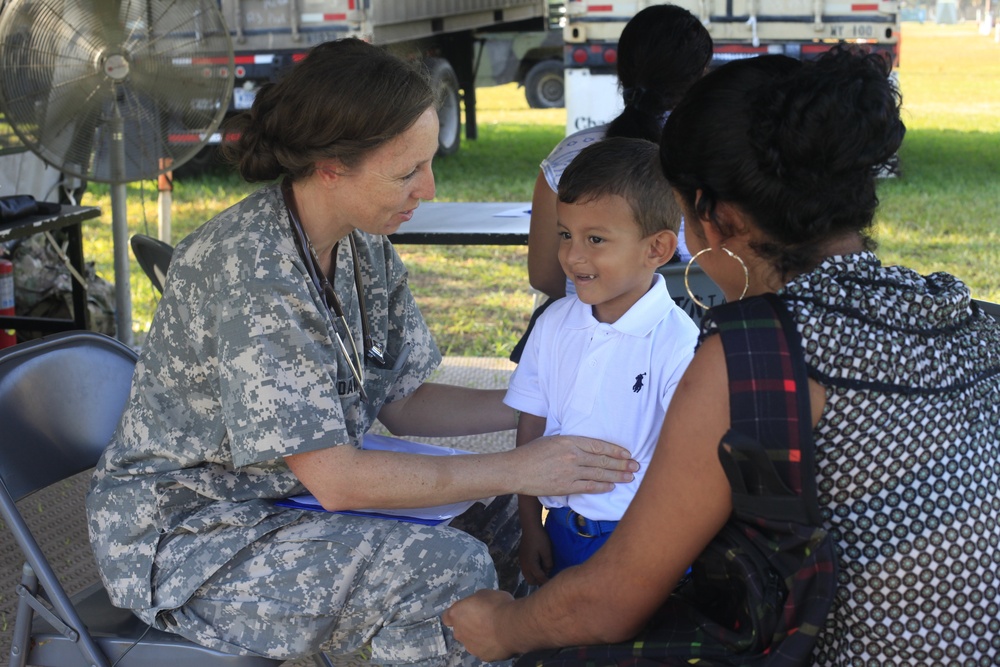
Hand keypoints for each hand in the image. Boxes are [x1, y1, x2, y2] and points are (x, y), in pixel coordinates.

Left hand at [442, 589, 515, 661]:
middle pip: (460, 630)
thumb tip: (476, 607)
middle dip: (468, 626)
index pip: (447, 617)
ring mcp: (470, 647)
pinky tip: (499, 639)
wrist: (511, 626)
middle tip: (484, 620)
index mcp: (456, 614)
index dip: (456, 615)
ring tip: (494, 631)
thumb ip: (474, 602)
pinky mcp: (483, 657)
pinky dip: (489, 646)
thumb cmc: (497, 605)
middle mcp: (459, 633)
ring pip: (471, 642)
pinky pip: (484, 650)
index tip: (466, 612)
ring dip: (478, 637)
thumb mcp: (484, 594)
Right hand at [513, 435, 637, 496]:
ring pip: (599, 474)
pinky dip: (602, 487)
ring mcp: (570, 472)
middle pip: (603, 460)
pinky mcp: (565, 486)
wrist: (515, 470)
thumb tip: (586, 448)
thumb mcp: (552, 440)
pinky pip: (588, 487)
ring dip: (617, 476)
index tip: (627, 453)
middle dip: (622, 464)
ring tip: (630, 477)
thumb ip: (570, 443)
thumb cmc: (531, 453)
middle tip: (636, 466)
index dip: (615, 450)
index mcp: (570, 441)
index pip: (599, 445)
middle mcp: (572, 455)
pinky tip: (611, 486)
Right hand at [519, 521, 552, 585]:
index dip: (546, 581)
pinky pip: (526, 570)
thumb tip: (548, 571)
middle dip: (539, 582)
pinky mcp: (522, 557)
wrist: (530, 527)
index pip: (539, 578)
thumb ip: (548, 563)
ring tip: (544, 574)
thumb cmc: (540, 538)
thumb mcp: (547, 551)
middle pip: (530, 580)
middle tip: (548, 579)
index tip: (553, 583)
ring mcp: (522, 561)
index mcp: (531, 564)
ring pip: (527, 576)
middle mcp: (524, 565)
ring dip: (535, 577)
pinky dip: (532, 572)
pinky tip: (539, 567)